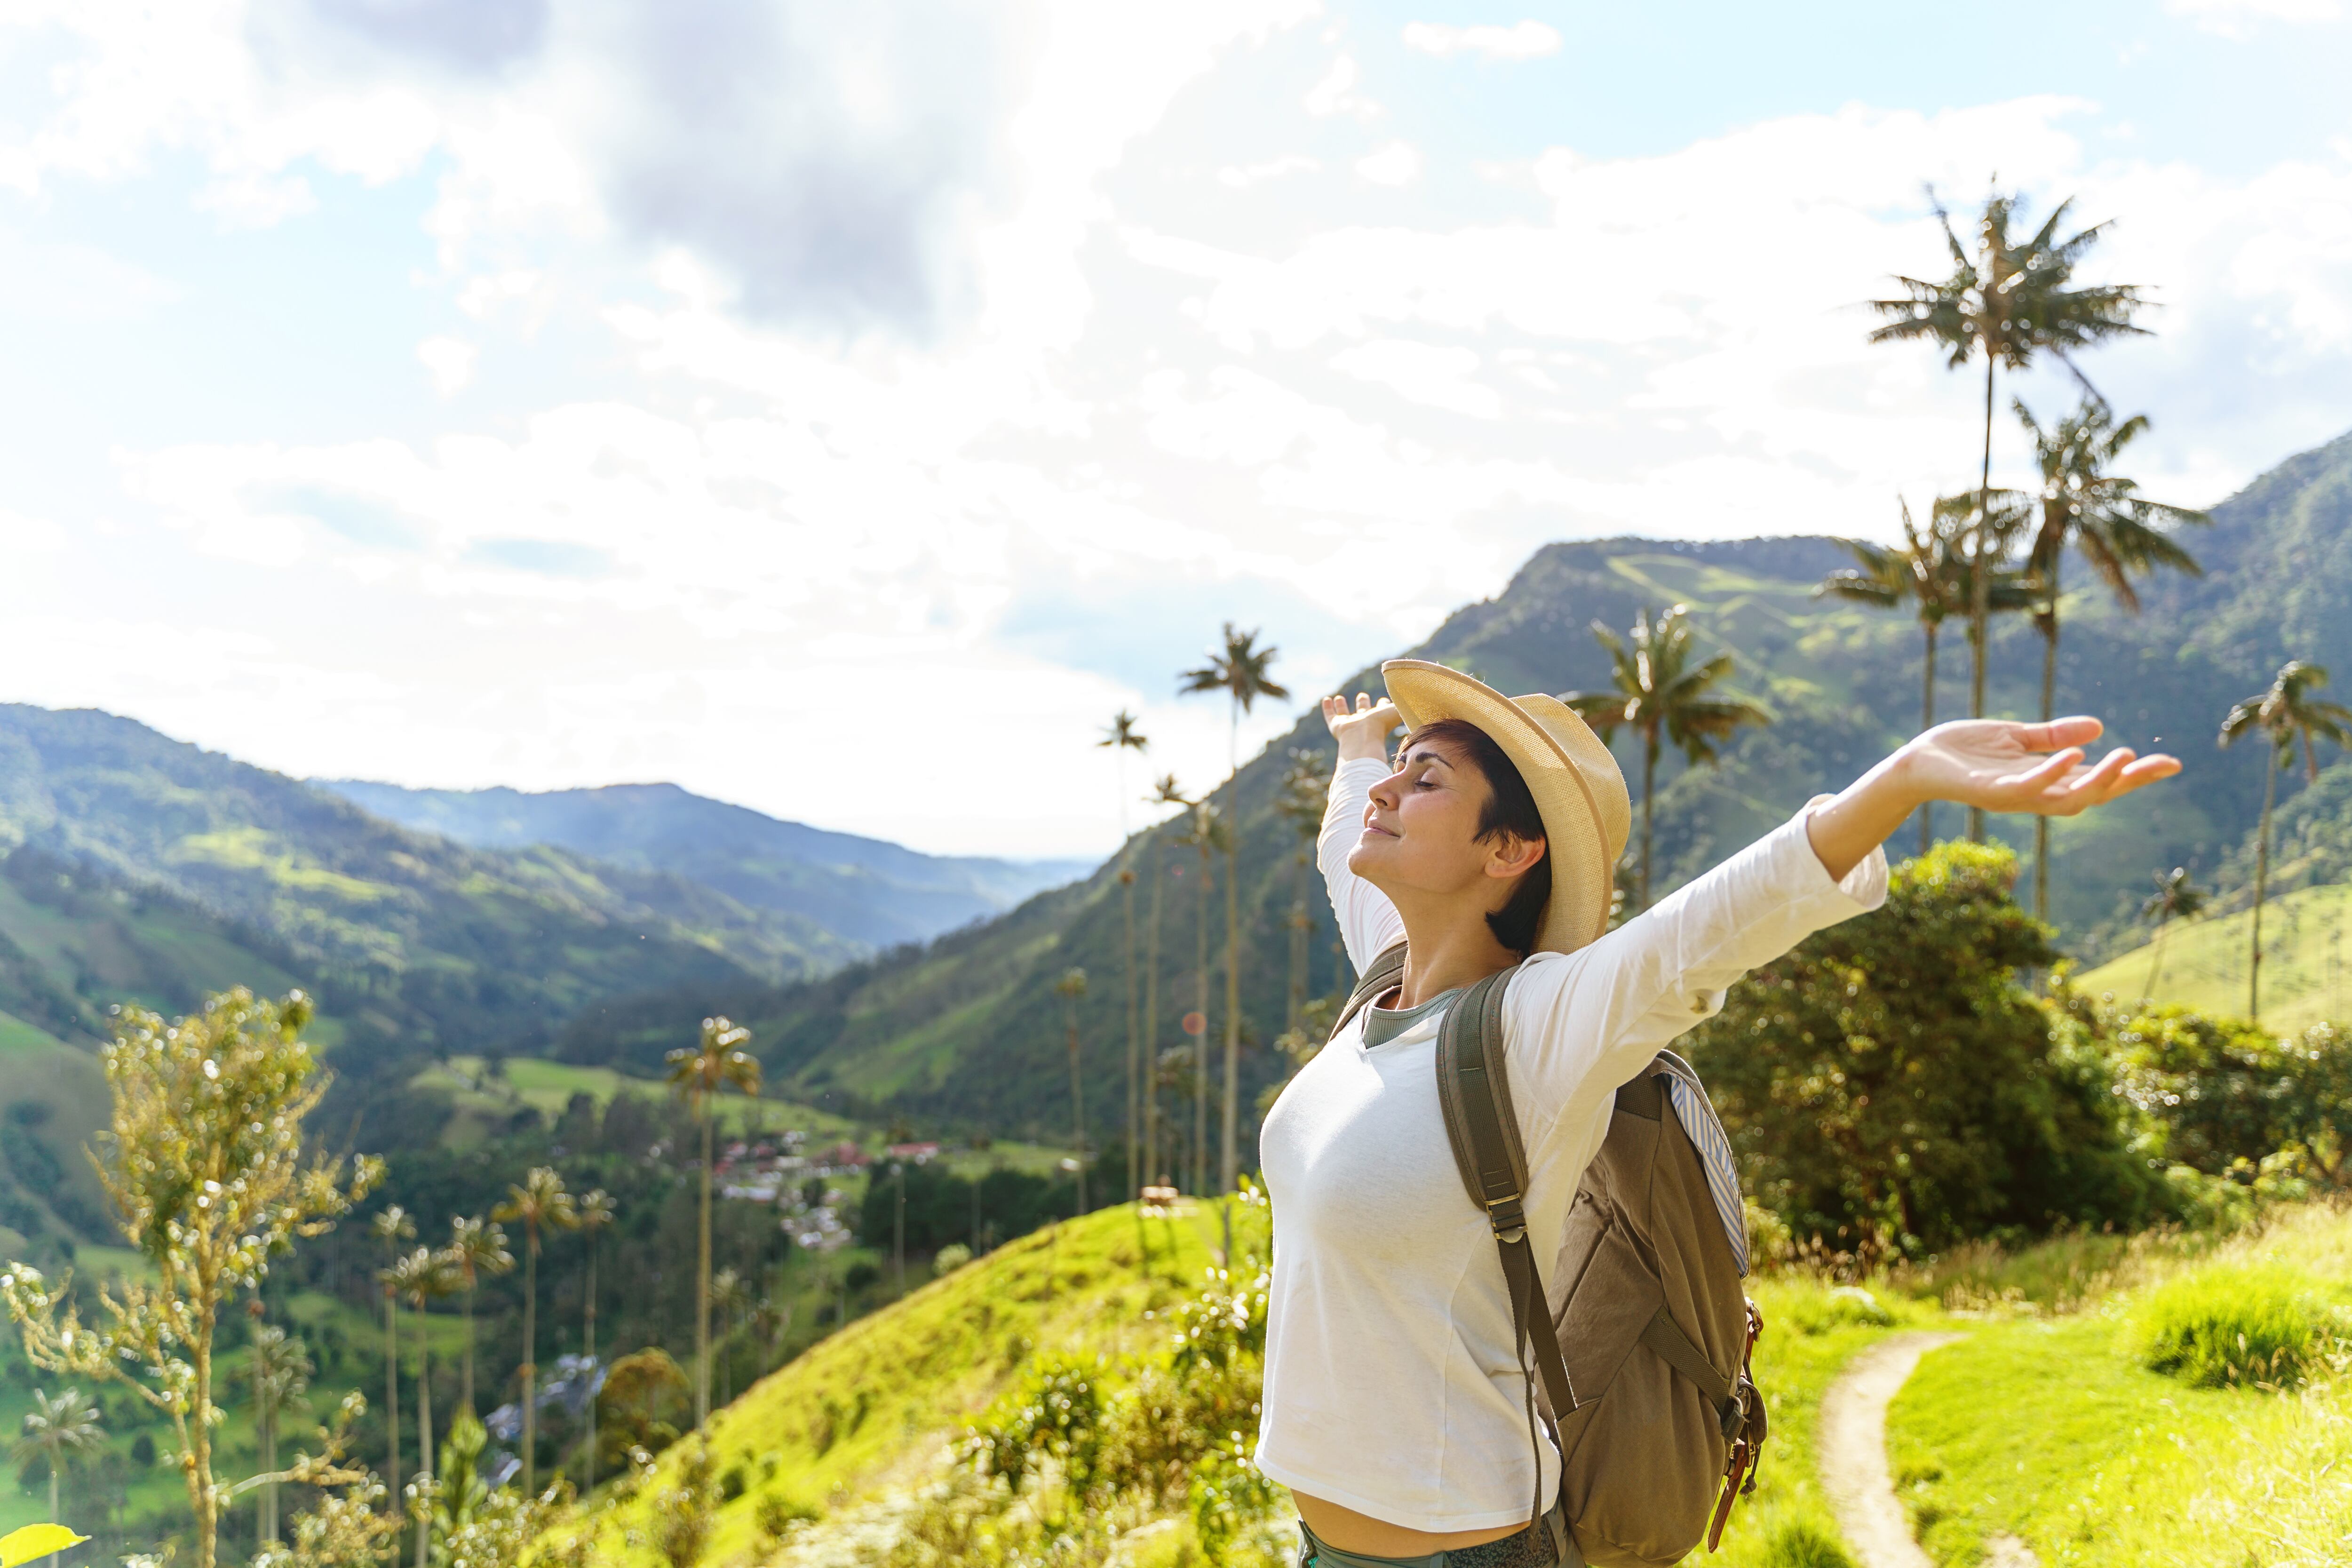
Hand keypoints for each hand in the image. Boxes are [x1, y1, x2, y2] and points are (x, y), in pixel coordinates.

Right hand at [1322, 692, 1402, 762]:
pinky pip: (1331, 716)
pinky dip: (1328, 709)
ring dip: (1342, 706)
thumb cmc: (1383, 726)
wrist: (1364, 738)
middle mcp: (1365, 722)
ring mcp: (1350, 725)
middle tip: (1363, 696)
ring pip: (1345, 714)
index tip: (1386, 700)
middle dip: (1364, 704)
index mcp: (1380, 720)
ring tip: (1339, 698)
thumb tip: (1428, 696)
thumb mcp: (1398, 711)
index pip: (1382, 712)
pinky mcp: (1338, 726)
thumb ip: (1409, 705)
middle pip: (1364, 712)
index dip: (1384, 705)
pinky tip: (1326, 700)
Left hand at [1898, 717, 2179, 815]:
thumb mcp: (2016, 737)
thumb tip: (2099, 728)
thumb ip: (2053, 736)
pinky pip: (2028, 787)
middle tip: (2162, 764)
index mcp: (2045, 779)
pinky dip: (2052, 772)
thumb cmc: (1963, 751)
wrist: (1917, 760)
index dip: (2134, 776)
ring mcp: (2015, 795)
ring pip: (2067, 798)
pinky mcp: (1990, 791)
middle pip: (2094, 794)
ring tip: (2126, 757)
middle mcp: (2035, 793)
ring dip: (2099, 780)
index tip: (2171, 763)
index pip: (2099, 781)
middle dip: (2129, 782)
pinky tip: (2075, 755)